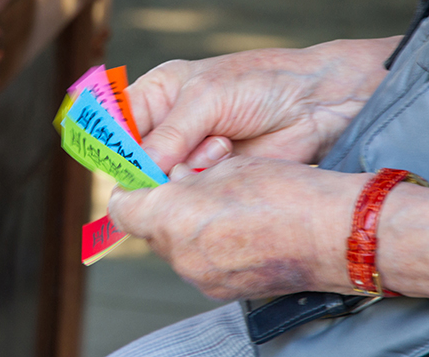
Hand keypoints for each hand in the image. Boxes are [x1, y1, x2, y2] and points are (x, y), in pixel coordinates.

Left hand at [109, 156, 368, 299]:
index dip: (130, 190)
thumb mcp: (225, 166)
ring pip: (173, 247)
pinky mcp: (221, 291)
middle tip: (189, 185)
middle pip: (148, 229)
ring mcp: (201, 278)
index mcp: (174, 217)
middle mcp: (180, 255)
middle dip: (162, 206)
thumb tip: (172, 180)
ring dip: (184, 226)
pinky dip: (204, 246)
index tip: (143, 179)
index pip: (122, 209)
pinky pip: (197, 263)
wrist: (334, 233)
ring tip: (220, 206)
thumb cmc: (284, 192)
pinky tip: (235, 229)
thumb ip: (185, 175)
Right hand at [128, 37, 399, 172]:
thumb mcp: (207, 97)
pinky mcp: (209, 176)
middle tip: (176, 156)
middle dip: (151, 161)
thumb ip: (168, 134)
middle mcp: (166, 125)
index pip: (114, 124)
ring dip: (185, 167)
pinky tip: (227, 155)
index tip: (122, 159)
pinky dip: (203, 178)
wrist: (315, 104)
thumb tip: (136, 171)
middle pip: (133, 158)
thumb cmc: (260, 84)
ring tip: (220, 144)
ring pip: (160, 179)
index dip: (112, 143)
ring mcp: (188, 153)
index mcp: (156, 94)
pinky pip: (188, 189)